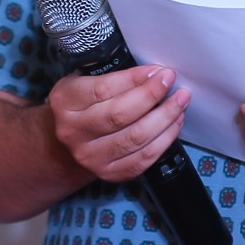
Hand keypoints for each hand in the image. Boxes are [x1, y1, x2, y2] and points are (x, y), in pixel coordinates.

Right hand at [47, 65, 188, 182]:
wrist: (65, 145)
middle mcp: (73, 132)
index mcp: (64, 102)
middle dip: (152, 95)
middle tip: (170, 81)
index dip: (134, 80)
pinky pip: (143, 158)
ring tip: (179, 101)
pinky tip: (174, 124)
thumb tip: (151, 72)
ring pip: (135, 138)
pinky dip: (164, 139)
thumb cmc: (81, 107)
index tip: (156, 71)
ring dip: (164, 117)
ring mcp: (91, 156)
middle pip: (120, 115)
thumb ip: (109, 76)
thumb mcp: (82, 83)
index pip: (103, 89)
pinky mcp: (109, 173)